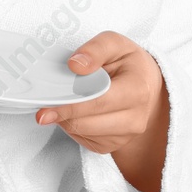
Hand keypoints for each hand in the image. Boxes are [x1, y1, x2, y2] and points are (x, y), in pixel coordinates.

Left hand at [35, 31, 169, 191]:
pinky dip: (72, 124)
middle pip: (85, 122)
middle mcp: (134, 119)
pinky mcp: (111, 146)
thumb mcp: (116, 44)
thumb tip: (75, 65)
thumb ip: (96, 49)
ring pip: (80, 132)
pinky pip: (82, 138)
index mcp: (137, 90)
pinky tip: (78, 109)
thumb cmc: (129, 63)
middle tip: (46, 100)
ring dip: (66, 117)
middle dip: (62, 111)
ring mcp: (124, 137)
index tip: (44, 107)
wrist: (147, 87)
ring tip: (68, 97)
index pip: (98, 102)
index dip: (69, 105)